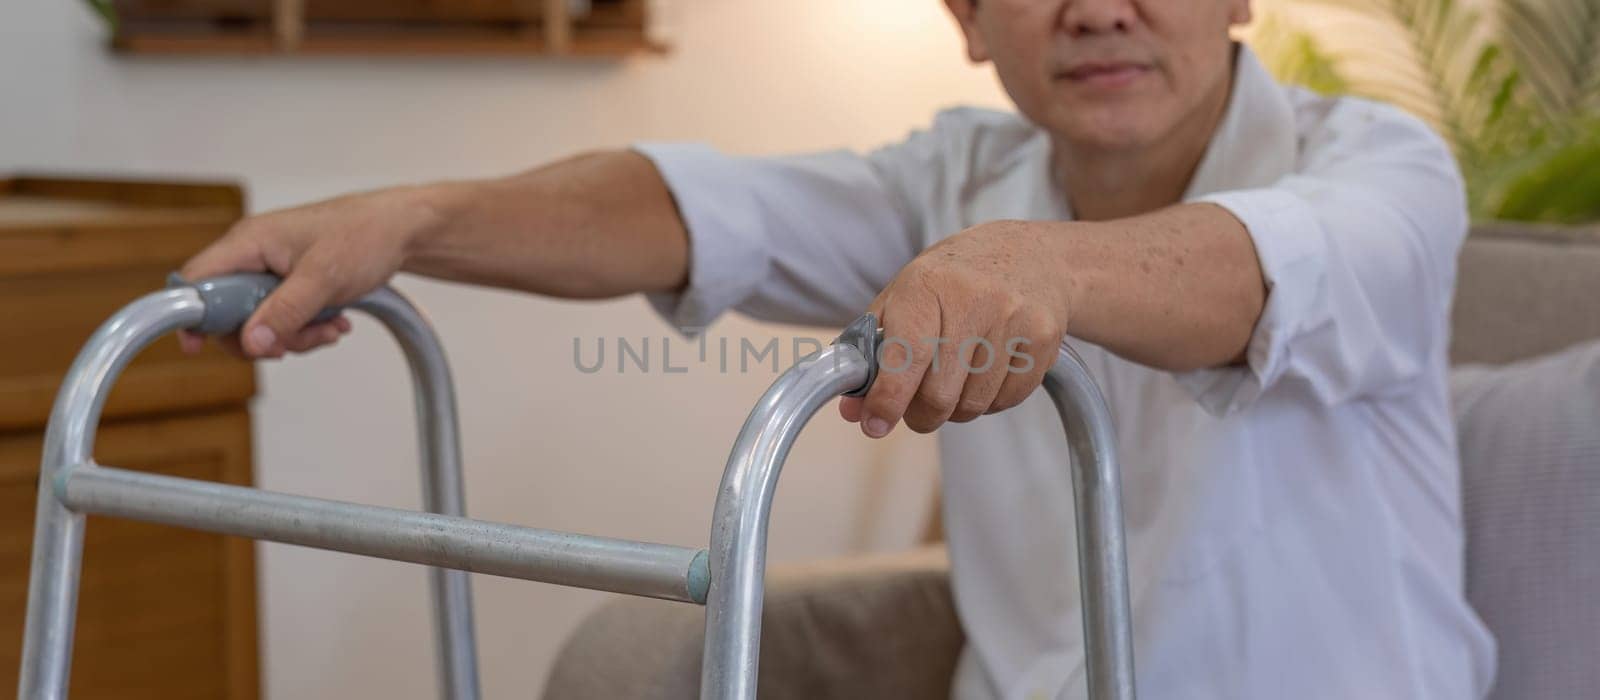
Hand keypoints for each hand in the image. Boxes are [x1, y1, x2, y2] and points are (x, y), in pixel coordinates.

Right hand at [177, 186, 445, 357]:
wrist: (402, 230)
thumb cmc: (364, 236)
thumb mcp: (324, 278)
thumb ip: (285, 312)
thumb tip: (252, 342)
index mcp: (249, 243)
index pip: (196, 281)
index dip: (192, 316)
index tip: (198, 346)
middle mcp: (253, 256)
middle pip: (227, 312)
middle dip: (262, 335)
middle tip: (295, 342)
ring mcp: (272, 272)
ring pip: (260, 322)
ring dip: (295, 336)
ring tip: (330, 328)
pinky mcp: (291, 285)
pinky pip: (284, 319)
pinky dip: (308, 329)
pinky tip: (336, 323)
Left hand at [840, 220, 1073, 436]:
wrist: (1030, 257)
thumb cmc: (954, 280)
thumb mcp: (904, 297)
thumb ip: (872, 352)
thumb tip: (853, 410)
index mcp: (927, 286)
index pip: (906, 357)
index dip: (888, 399)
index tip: (875, 424)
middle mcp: (975, 300)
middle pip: (940, 394)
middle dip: (920, 415)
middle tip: (915, 410)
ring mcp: (1014, 319)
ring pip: (974, 404)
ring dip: (955, 410)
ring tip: (954, 383)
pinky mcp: (1044, 339)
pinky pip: (1007, 400)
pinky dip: (989, 402)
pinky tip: (985, 375)